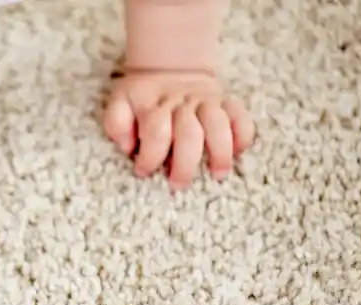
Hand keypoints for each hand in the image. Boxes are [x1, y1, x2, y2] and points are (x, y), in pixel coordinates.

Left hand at [101, 70, 254, 189]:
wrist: (170, 63)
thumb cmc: (142, 94)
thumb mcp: (120, 102)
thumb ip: (117, 123)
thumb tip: (127, 147)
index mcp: (154, 104)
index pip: (156, 132)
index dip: (150, 157)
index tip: (143, 172)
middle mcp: (183, 103)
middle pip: (189, 134)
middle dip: (185, 164)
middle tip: (179, 185)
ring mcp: (207, 101)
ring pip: (219, 125)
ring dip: (221, 152)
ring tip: (218, 174)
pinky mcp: (226, 102)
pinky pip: (241, 116)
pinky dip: (243, 134)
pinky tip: (238, 152)